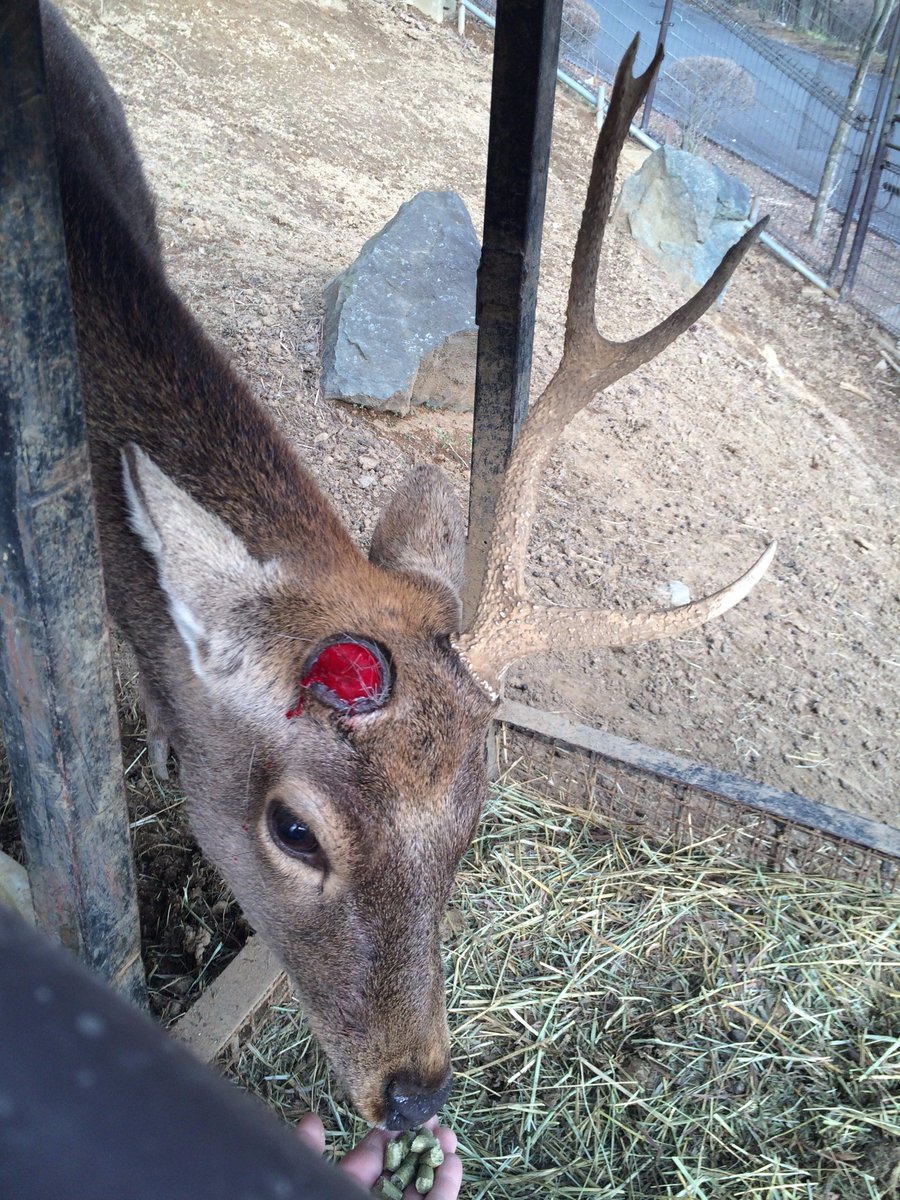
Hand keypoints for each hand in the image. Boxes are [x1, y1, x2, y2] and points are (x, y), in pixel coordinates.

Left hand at [296, 1113, 461, 1199]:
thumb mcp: (313, 1187)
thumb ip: (310, 1157)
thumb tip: (311, 1119)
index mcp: (347, 1191)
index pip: (371, 1159)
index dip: (390, 1133)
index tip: (405, 1111)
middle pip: (402, 1170)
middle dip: (421, 1142)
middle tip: (436, 1117)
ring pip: (422, 1189)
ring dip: (438, 1162)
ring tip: (449, 1136)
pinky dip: (445, 1188)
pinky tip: (453, 1165)